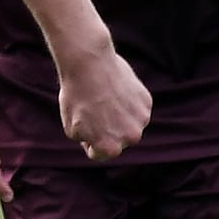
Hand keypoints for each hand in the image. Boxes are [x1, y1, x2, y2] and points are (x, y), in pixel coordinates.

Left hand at [57, 45, 150, 160]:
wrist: (89, 65)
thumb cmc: (76, 98)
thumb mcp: (71, 128)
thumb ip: (88, 141)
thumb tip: (100, 143)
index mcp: (110, 148)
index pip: (99, 153)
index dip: (88, 138)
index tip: (84, 123)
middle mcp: (131, 138)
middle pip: (117, 139)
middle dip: (106, 129)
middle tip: (94, 109)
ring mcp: (142, 119)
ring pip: (128, 124)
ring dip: (118, 116)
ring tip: (104, 99)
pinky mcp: (147, 102)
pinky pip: (135, 109)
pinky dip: (127, 103)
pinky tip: (115, 90)